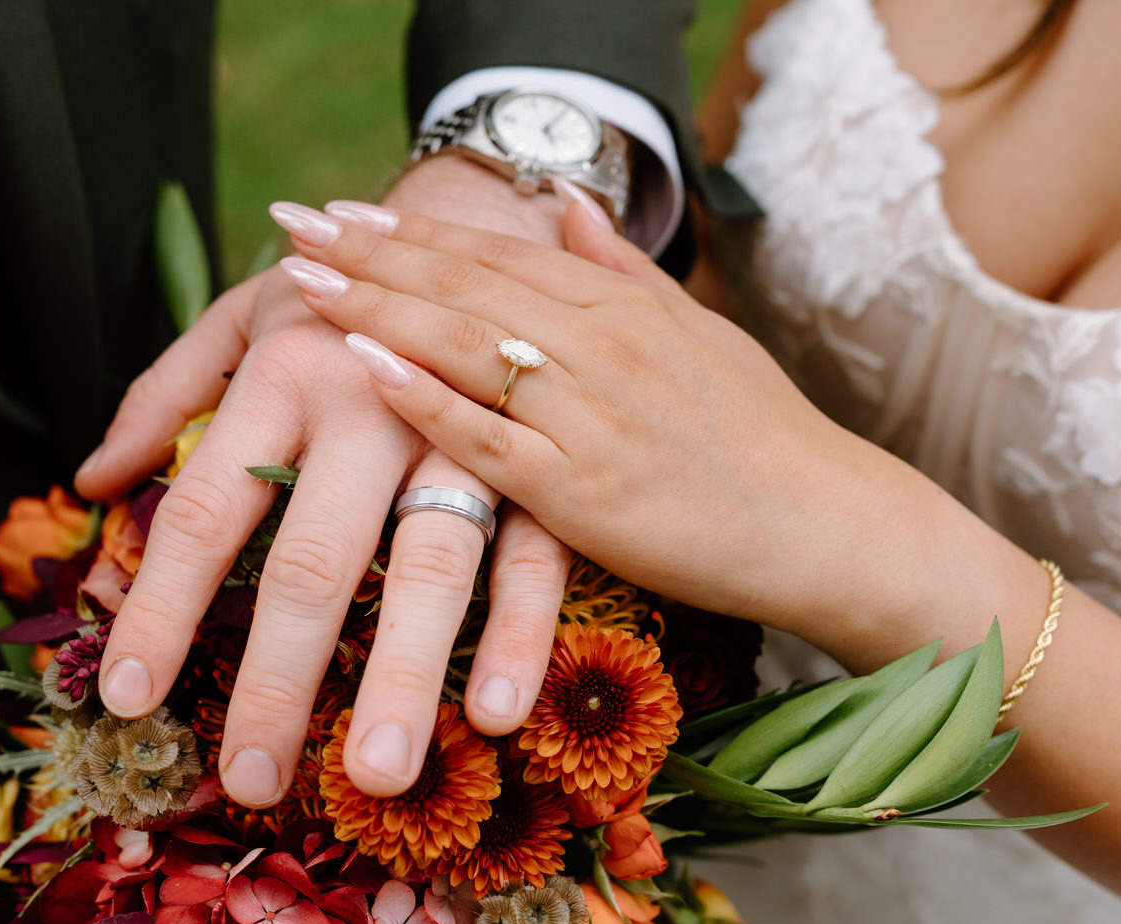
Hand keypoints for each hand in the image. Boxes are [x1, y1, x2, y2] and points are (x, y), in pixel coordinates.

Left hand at [75, 159, 572, 805]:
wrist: (482, 216)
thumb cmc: (342, 286)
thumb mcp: (244, 315)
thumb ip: (164, 393)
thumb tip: (90, 481)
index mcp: (285, 368)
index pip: (204, 509)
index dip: (159, 610)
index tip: (125, 699)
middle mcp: (370, 400)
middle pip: (312, 558)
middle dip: (280, 678)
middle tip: (249, 779)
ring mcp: (465, 429)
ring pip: (432, 563)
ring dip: (405, 673)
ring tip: (379, 774)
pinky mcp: (541, 453)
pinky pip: (536, 550)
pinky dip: (521, 630)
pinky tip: (499, 711)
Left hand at [272, 189, 908, 642]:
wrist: (825, 521)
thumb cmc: (757, 431)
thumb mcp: (695, 331)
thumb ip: (621, 269)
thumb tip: (566, 203)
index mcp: (622, 308)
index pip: (497, 254)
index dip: (415, 229)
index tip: (345, 209)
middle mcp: (601, 347)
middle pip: (466, 287)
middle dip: (372, 253)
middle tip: (296, 221)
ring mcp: (591, 417)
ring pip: (467, 348)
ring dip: (380, 308)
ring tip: (306, 279)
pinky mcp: (585, 492)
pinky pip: (490, 439)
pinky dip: (427, 400)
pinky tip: (369, 368)